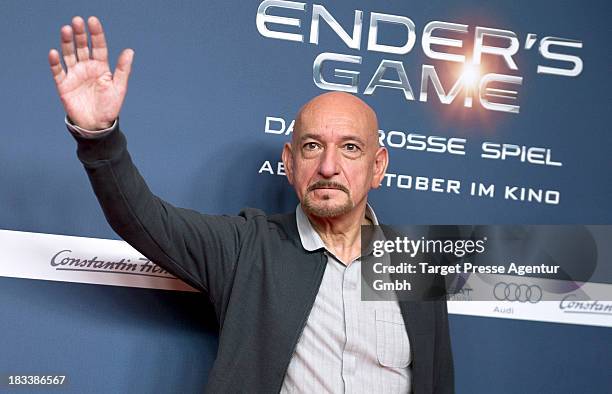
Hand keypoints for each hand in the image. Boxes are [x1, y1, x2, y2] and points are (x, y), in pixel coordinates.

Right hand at [49, 16, 133, 130]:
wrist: (97, 125)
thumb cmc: (110, 106)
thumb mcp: (119, 87)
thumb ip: (122, 69)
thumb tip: (130, 51)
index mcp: (101, 67)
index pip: (98, 46)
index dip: (96, 34)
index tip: (93, 21)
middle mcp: (86, 67)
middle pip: (82, 47)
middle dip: (79, 34)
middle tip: (77, 21)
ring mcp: (74, 75)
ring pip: (69, 55)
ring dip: (67, 43)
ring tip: (66, 30)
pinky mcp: (64, 85)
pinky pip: (58, 71)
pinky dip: (55, 63)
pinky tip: (54, 53)